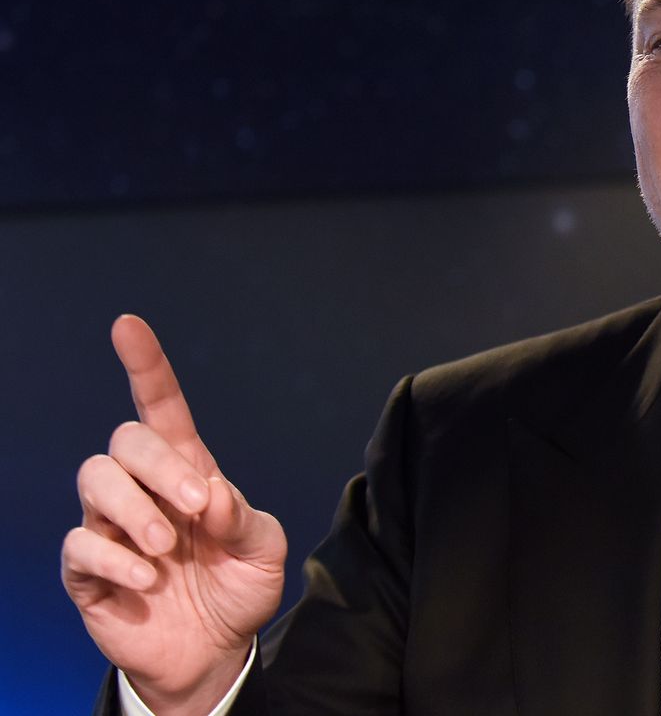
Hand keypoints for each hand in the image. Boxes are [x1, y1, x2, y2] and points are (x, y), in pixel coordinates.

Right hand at [62, 315, 286, 713]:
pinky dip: (116, 559)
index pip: (161, 409)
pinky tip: (146, 580)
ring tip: (167, 551)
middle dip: (157, 465)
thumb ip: (242, 517)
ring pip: (95, 482)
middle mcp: (144, 490)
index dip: (146, 366)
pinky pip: (80, 544)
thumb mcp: (263, 549)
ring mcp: (112, 527)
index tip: (128, 326)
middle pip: (124, 441)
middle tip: (193, 508)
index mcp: (188, 471)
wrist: (215, 650)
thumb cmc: (239, 586)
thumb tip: (206, 494)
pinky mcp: (88, 570)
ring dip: (134, 511)